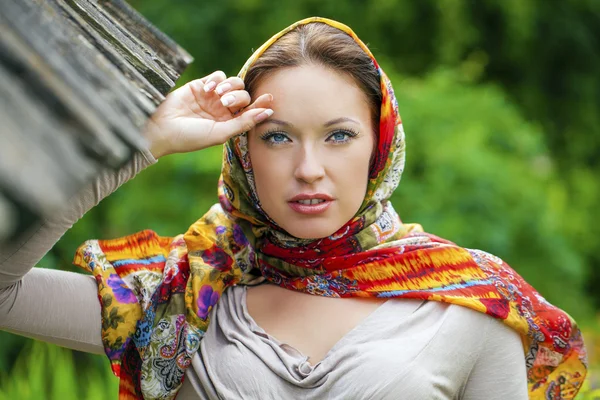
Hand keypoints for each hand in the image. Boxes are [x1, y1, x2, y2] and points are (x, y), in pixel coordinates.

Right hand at [144, 71, 273, 158]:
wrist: (161, 129)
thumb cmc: (190, 137)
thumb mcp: (220, 133)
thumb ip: (244, 123)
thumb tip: (268, 113)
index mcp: (229, 123)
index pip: (250, 111)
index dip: (261, 104)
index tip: (270, 98)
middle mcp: (222, 110)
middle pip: (243, 95)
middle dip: (238, 97)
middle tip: (225, 103)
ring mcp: (212, 97)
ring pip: (233, 83)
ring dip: (229, 86)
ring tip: (217, 95)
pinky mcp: (200, 85)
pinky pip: (218, 76)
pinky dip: (216, 80)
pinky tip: (207, 89)